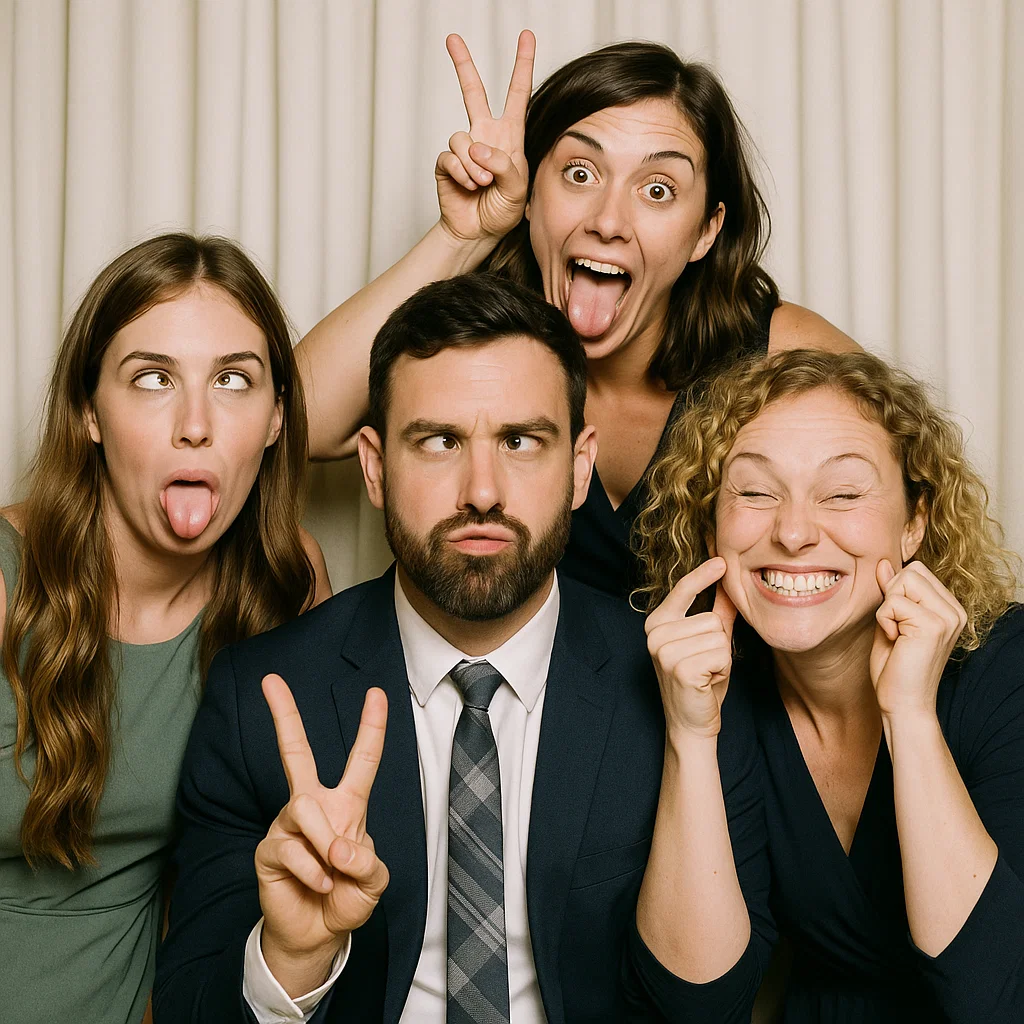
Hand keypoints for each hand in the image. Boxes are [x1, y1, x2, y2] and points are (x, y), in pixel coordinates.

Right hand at [255, 675, 388, 977]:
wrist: (317, 935)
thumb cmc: (347, 898)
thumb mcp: (373, 881)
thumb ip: (367, 862)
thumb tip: (338, 847)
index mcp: (346, 805)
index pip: (362, 760)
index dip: (371, 727)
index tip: (377, 693)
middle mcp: (314, 805)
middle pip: (296, 753)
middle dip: (284, 715)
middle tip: (270, 680)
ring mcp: (287, 824)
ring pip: (304, 809)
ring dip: (325, 843)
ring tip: (332, 872)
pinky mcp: (268, 849)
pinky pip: (290, 847)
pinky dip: (312, 871)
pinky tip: (317, 884)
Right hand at [435, 30, 533, 244]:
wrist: (478, 232)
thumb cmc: (503, 211)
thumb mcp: (518, 188)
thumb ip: (505, 165)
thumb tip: (478, 147)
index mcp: (509, 136)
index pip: (517, 94)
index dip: (522, 65)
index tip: (526, 36)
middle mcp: (484, 135)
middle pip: (472, 91)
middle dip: (462, 64)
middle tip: (452, 38)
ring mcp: (464, 148)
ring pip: (461, 138)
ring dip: (473, 164)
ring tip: (482, 184)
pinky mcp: (446, 163)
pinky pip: (450, 157)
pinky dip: (462, 173)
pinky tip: (469, 186)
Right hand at [645, 558, 738, 740]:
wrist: (691, 723)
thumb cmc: (701, 682)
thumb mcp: (708, 643)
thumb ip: (717, 614)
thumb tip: (728, 585)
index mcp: (657, 624)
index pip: (682, 591)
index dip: (702, 575)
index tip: (720, 559)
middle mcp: (655, 634)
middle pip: (711, 619)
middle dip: (719, 643)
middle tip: (705, 665)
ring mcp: (665, 651)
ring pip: (718, 636)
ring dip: (721, 657)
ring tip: (706, 673)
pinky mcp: (680, 668)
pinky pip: (720, 654)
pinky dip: (722, 669)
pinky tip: (707, 682)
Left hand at [870, 560, 965, 717]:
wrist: (903, 704)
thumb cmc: (894, 668)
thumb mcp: (889, 622)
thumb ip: (891, 593)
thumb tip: (884, 563)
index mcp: (948, 608)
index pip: (917, 571)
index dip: (895, 591)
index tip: (896, 622)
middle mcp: (954, 610)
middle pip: (912, 570)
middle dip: (892, 594)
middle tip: (895, 627)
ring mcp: (948, 616)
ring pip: (904, 580)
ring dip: (887, 607)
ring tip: (897, 635)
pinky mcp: (934, 624)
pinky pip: (893, 601)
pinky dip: (884, 620)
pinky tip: (896, 641)